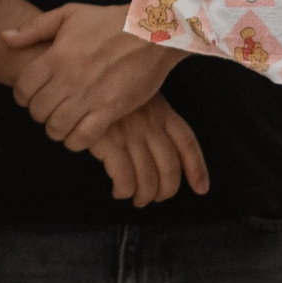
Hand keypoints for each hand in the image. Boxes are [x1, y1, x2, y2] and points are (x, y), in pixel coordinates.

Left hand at [4, 2, 184, 149]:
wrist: (152, 32)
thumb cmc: (109, 21)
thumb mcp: (69, 14)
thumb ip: (33, 29)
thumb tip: (3, 37)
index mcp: (56, 56)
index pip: (23, 88)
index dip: (21, 96)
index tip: (29, 97)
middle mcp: (69, 78)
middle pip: (37, 110)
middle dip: (37, 113)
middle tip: (46, 110)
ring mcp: (90, 96)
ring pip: (56, 127)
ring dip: (54, 129)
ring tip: (60, 123)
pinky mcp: (111, 110)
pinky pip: (83, 137)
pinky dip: (75, 141)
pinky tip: (77, 134)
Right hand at [85, 96, 209, 206]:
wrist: (81, 82)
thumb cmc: (107, 90)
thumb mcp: (138, 95)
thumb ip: (152, 116)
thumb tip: (161, 151)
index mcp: (162, 111)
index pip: (187, 144)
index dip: (197, 169)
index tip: (200, 188)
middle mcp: (151, 125)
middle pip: (169, 168)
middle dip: (166, 190)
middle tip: (156, 198)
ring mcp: (131, 134)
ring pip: (148, 178)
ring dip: (144, 195)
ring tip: (137, 199)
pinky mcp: (109, 143)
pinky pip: (124, 178)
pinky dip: (124, 190)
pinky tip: (119, 191)